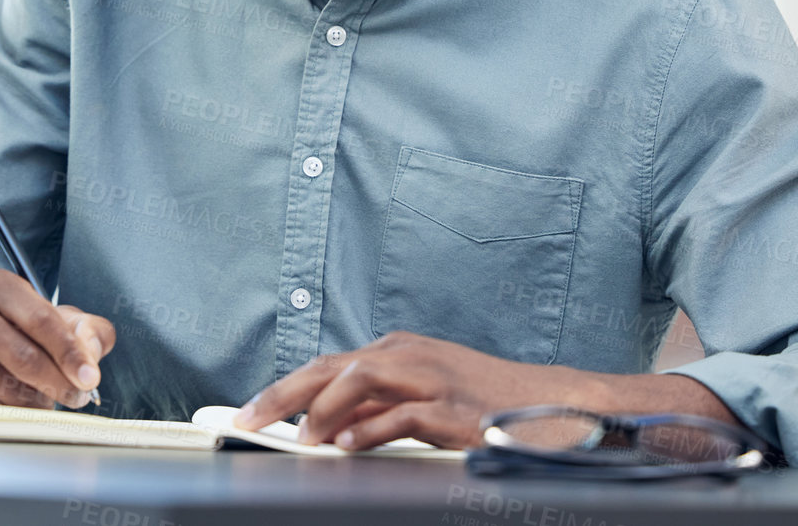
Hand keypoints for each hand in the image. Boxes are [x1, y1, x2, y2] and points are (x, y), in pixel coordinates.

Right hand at [0, 267, 114, 416]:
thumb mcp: (56, 319)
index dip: (70, 353)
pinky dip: (4, 417)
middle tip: (76, 398)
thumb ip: (86, 331)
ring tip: (44, 401)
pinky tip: (15, 411)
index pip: (40, 319)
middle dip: (57, 383)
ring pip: (1, 386)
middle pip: (21, 355)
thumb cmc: (18, 330)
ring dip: (33, 403)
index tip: (90, 379)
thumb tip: (90, 353)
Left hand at [232, 331, 559, 450]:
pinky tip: (348, 446)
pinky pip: (404, 414)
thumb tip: (325, 429)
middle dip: (283, 394)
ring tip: (301, 438)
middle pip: (332, 366)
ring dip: (323, 410)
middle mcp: (409, 356)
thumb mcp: (421, 394)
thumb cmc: (482, 401)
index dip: (283, 389)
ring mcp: (433, 378)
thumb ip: (375, 406)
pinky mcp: (455, 408)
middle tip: (247, 418)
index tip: (248, 411)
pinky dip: (371, 429)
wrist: (549, 402)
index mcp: (397, 350)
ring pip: (362, 378)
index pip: (326, 365)